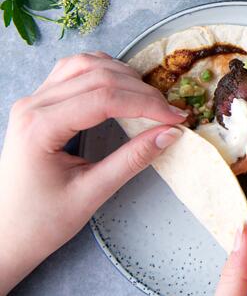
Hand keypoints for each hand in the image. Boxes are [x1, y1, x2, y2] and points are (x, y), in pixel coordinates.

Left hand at [0, 52, 187, 293]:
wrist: (4, 234)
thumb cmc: (41, 221)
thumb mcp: (91, 193)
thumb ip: (132, 160)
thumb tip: (170, 134)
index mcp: (40, 127)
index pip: (104, 98)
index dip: (146, 104)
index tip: (176, 117)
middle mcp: (32, 105)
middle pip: (98, 76)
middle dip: (142, 91)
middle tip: (170, 112)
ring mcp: (33, 101)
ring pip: (85, 65)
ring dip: (123, 75)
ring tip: (150, 99)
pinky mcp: (38, 103)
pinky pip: (73, 71)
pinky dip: (103, 71)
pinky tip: (122, 87)